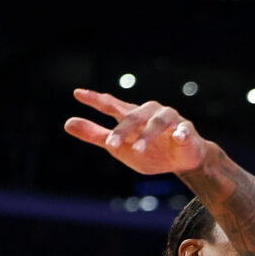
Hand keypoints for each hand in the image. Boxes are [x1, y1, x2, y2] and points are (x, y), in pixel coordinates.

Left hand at [66, 90, 213, 175]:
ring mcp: (169, 120)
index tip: (78, 94)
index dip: (95, 99)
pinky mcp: (187, 131)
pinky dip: (180, 133)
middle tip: (110, 144)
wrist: (182, 162)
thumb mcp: (119, 147)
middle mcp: (149, 112)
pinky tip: (176, 137)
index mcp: (131, 115)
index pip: (111, 105)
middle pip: (133, 116)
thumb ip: (95, 135)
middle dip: (122, 130)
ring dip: (147, 135)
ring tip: (137, 149)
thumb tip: (67, 123)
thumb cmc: (150, 152)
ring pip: (157, 122)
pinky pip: (184, 130)